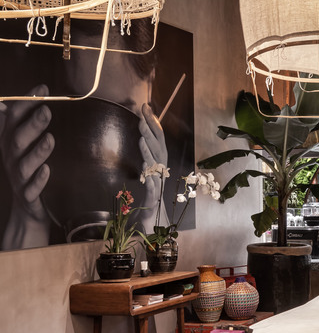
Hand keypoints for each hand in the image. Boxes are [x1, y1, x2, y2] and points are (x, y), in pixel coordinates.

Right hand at [0, 86, 53, 248]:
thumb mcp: (26, 145)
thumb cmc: (29, 169)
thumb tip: (29, 97)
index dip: (26, 103)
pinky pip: (31, 188)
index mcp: (10, 141)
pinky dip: (39, 179)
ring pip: (24, 164)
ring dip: (37, 151)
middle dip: (32, 124)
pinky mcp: (27, 196)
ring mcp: (18, 177)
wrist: (28, 208)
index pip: (14, 118)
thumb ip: (28, 122)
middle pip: (18, 139)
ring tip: (50, 138)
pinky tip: (47, 170)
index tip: (43, 88)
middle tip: (47, 110)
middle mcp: (11, 157)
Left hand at [138, 103, 167, 230]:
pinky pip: (152, 186)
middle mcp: (162, 172)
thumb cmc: (149, 200)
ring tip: (141, 135)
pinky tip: (144, 166)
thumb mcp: (147, 178)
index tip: (145, 106)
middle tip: (143, 112)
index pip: (157, 139)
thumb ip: (147, 162)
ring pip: (156, 164)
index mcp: (160, 164)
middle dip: (151, 128)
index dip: (153, 122)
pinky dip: (149, 176)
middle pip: (158, 147)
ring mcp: (159, 185)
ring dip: (149, 149)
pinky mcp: (153, 199)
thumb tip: (144, 144)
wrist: (154, 226)